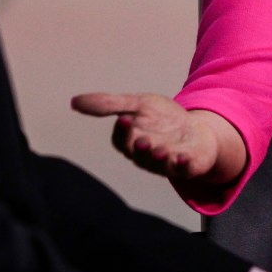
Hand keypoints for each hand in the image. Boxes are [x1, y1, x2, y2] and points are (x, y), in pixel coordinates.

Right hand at [71, 92, 243, 182]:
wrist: (198, 130)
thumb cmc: (162, 119)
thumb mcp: (138, 104)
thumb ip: (109, 104)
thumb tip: (73, 102)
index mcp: (132, 141)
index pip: (121, 141)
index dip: (122, 131)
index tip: (124, 117)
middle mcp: (147, 155)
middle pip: (138, 155)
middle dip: (139, 148)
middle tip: (142, 139)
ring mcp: (168, 162)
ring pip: (159, 165)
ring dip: (158, 158)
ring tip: (159, 150)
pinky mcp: (187, 166)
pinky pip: (183, 169)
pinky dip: (182, 165)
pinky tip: (182, 157)